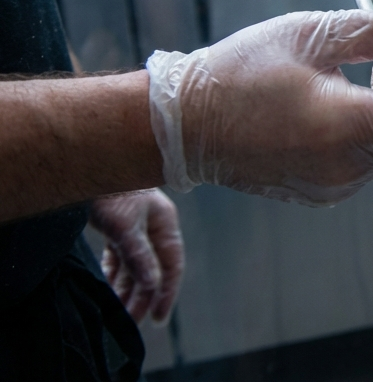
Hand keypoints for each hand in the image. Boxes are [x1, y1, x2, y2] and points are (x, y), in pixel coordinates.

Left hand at [89, 190, 183, 324]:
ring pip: (135, 264)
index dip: (166, 293)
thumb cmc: (112, 190)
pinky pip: (121, 256)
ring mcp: (137, 225)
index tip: (157, 317)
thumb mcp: (126, 227)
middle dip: (142, 295)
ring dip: (127, 286)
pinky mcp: (119, 225)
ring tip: (118, 309)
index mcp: (165, 224)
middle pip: (152, 268)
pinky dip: (115, 272)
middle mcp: (154, 227)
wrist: (90, 162)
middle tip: (131, 320)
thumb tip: (153, 285)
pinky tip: (108, 286)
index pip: (171, 265)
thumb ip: (141, 257)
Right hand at [146, 10, 372, 205]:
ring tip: (349, 82)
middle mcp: (347, 168)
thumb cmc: (237, 74)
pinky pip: (365, 161)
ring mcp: (336, 187)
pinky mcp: (325, 193)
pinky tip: (333, 108)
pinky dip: (361, 135)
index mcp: (346, 128)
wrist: (180, 125)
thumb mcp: (308, 34)